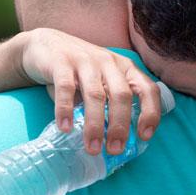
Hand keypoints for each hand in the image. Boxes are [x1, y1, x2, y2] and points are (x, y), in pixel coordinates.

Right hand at [18, 28, 161, 154]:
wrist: (45, 44)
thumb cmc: (79, 71)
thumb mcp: (102, 82)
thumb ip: (109, 104)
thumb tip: (116, 140)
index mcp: (125, 68)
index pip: (147, 89)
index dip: (150, 112)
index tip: (144, 136)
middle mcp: (109, 62)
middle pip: (121, 95)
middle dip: (120, 125)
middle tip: (114, 149)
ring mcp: (85, 60)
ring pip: (95, 94)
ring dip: (95, 124)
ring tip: (92, 148)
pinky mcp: (61, 62)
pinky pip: (66, 88)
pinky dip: (66, 110)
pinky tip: (65, 128)